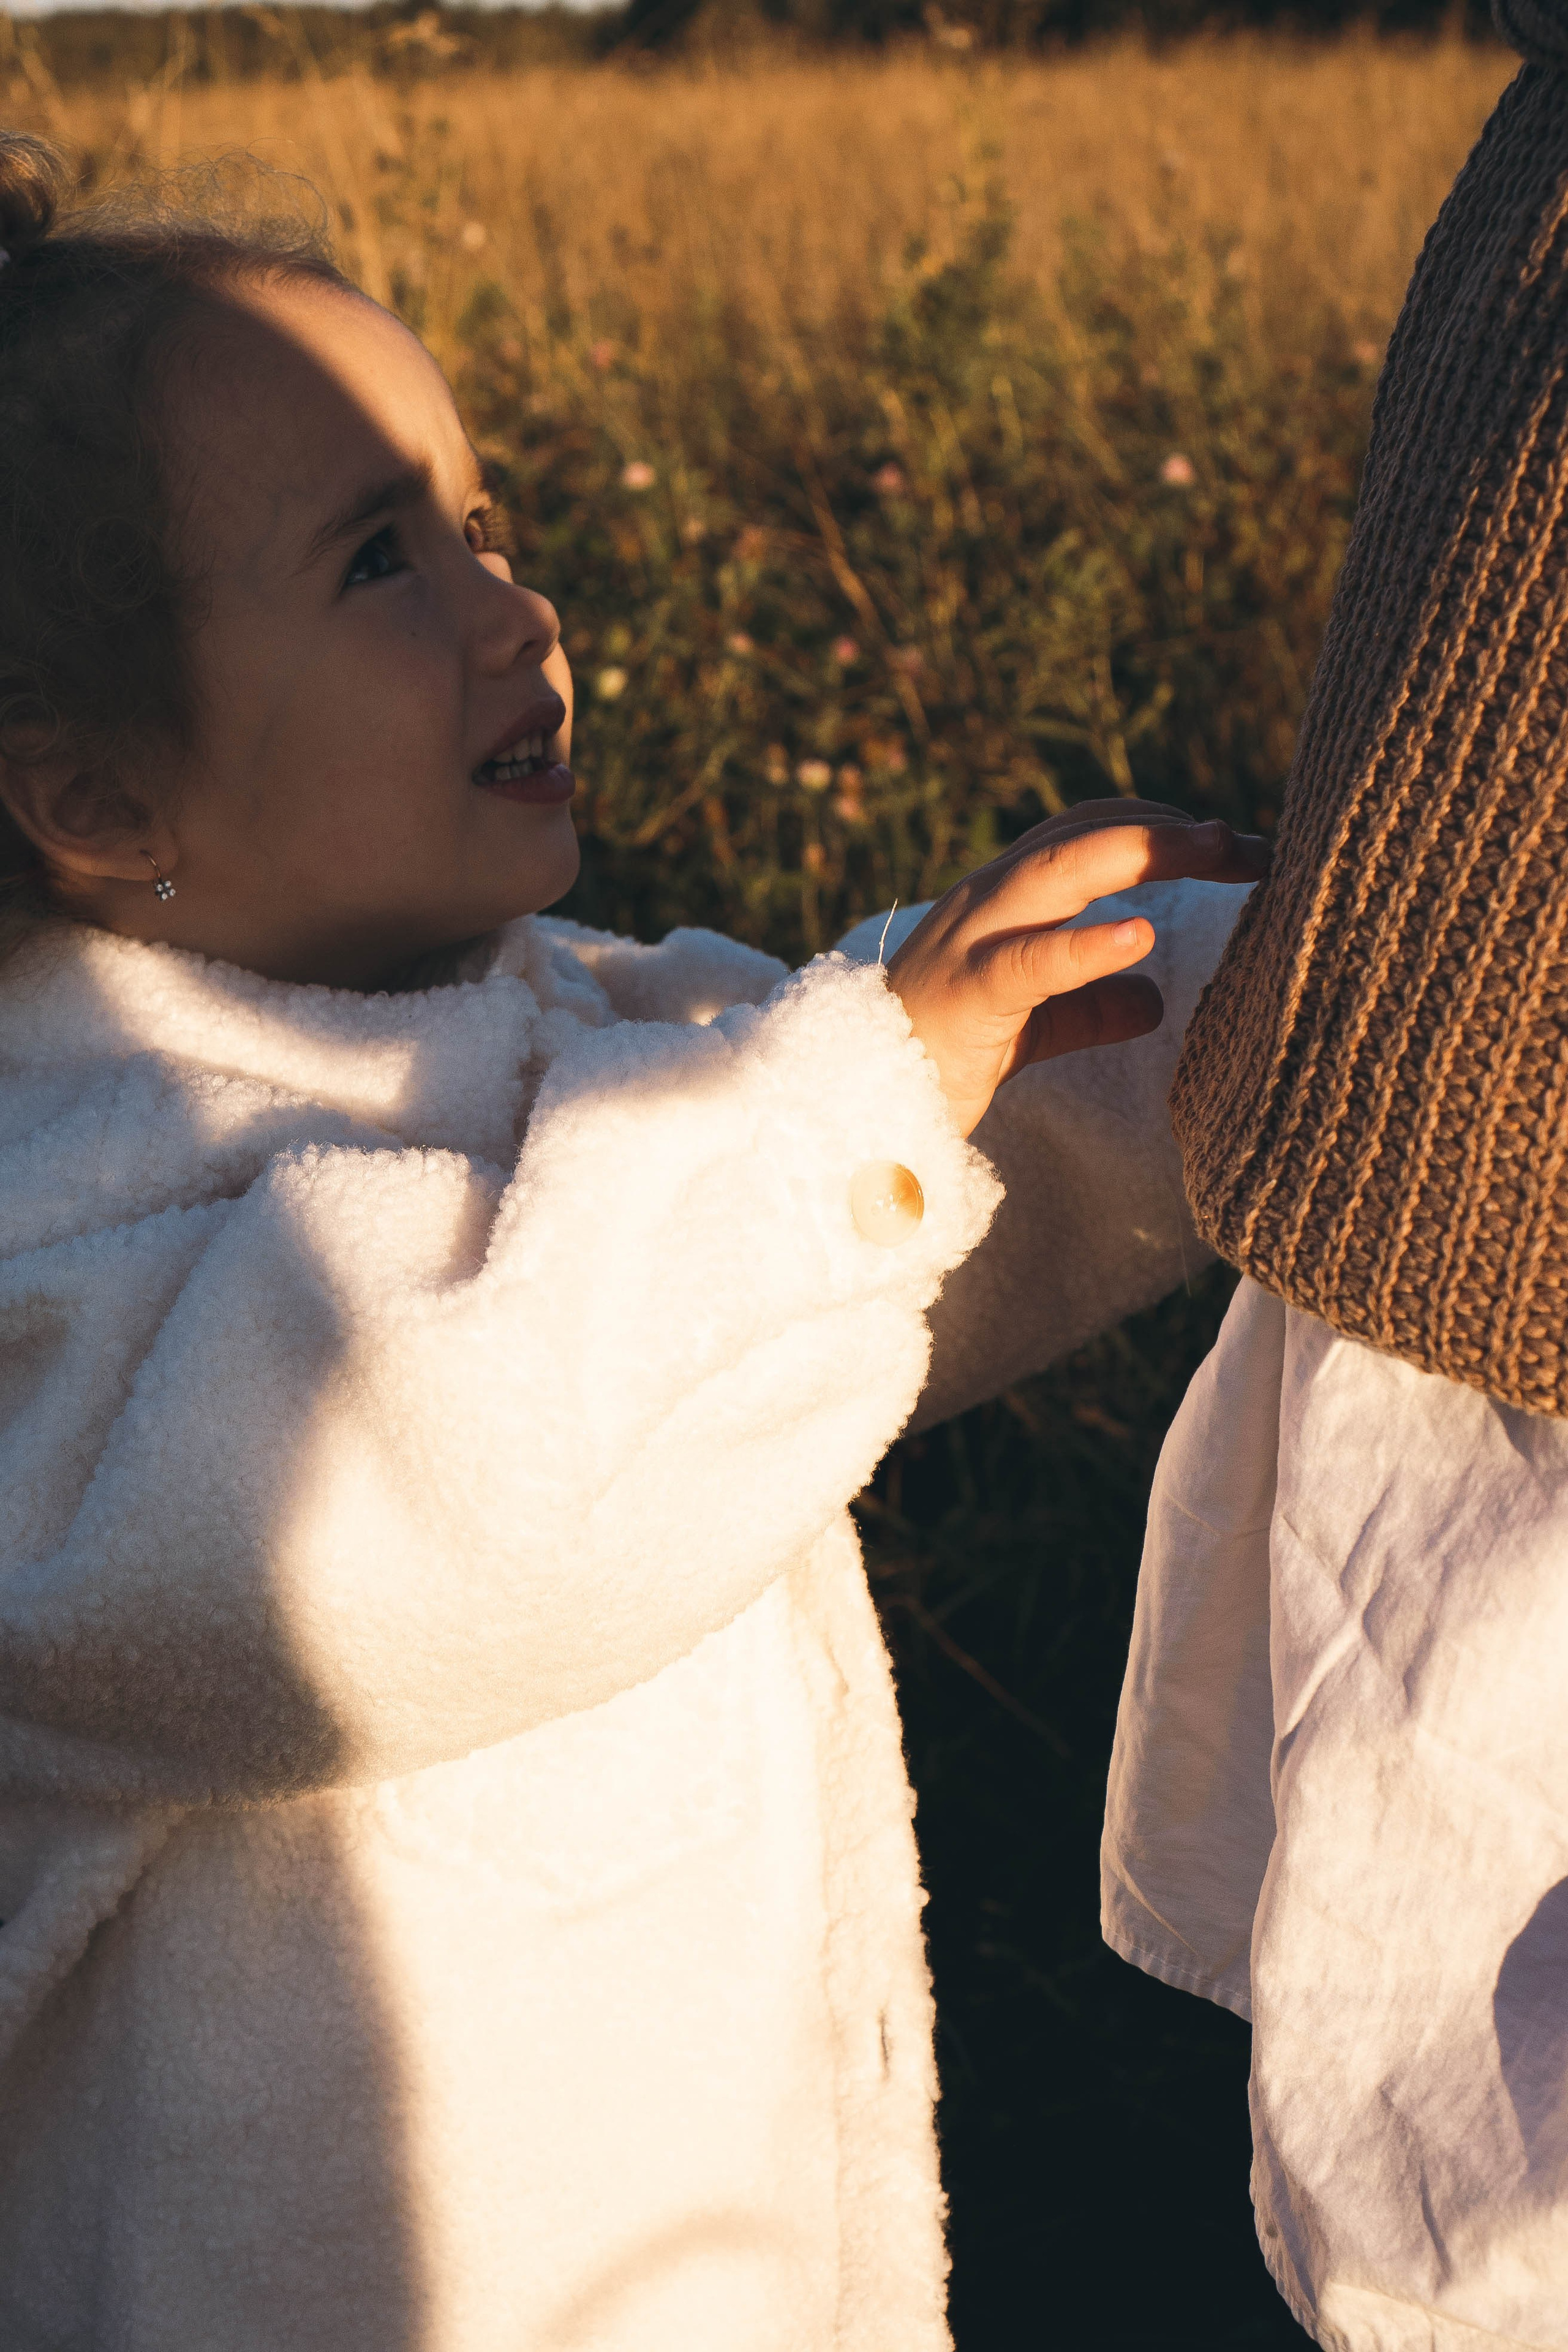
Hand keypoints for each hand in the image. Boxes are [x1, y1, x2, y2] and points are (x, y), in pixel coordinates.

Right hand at [885, 800, 1268, 1136]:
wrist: (852, 1102)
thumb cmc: (939, 1057)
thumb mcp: (1033, 1025)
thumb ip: (1089, 1006)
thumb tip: (1155, 999)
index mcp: (1003, 898)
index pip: (1088, 832)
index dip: (1164, 828)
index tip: (1238, 848)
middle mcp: (987, 899)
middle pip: (1084, 834)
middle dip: (1172, 829)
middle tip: (1250, 844)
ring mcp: (971, 939)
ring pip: (1058, 869)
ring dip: (1144, 852)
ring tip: (1218, 850)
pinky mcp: (965, 994)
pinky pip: (1030, 960)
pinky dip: (1086, 943)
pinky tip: (1140, 932)